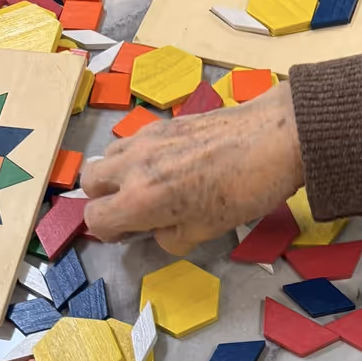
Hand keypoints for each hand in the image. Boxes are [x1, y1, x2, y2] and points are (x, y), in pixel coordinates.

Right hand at [81, 82, 303, 254]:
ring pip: (107, 157)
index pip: (96, 220)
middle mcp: (134, 166)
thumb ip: (173, 237)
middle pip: (89, 183)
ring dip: (117, 175)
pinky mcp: (162, 123)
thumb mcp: (208, 230)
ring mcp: (145, 139)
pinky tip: (167, 166)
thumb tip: (160, 233)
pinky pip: (131, 141)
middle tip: (133, 211)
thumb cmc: (244, 191)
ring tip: (148, 187)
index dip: (110, 233)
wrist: (272, 138)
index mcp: (142, 200)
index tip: (129, 235)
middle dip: (104, 200)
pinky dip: (136, 157)